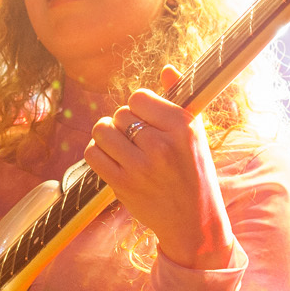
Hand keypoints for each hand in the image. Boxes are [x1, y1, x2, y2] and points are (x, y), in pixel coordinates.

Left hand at [83, 66, 235, 269]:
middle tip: (137, 140)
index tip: (147, 121)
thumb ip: (179, 99)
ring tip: (120, 146)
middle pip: (120, 113)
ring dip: (107, 136)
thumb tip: (166, 68)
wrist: (194, 222)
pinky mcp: (123, 185)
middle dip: (124, 124)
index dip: (139, 107)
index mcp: (182, 126)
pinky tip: (111, 159)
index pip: (138, 97)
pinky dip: (98, 153)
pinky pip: (93, 154)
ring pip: (103, 131)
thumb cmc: (195, 173)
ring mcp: (141, 166)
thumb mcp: (196, 135)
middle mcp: (162, 144)